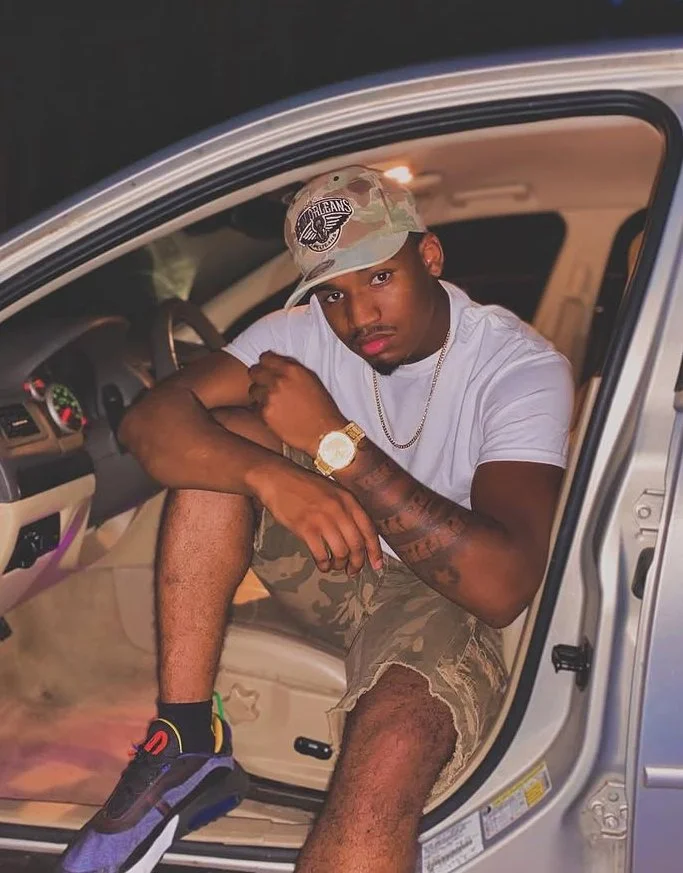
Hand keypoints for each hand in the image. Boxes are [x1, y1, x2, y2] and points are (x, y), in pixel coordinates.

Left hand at [248, 352, 345, 455]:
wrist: (324, 433)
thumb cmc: (321, 407)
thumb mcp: (311, 379)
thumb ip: (292, 369)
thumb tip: (276, 363)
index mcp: (292, 370)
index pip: (265, 357)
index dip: (265, 363)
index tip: (267, 368)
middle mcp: (279, 381)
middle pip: (254, 371)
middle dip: (259, 377)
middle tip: (265, 384)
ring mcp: (270, 397)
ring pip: (252, 389)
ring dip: (259, 394)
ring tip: (271, 401)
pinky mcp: (265, 413)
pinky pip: (256, 406)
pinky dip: (262, 409)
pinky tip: (275, 413)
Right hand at [253, 460, 383, 575]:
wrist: (277, 479)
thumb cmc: (304, 486)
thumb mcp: (333, 491)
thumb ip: (347, 509)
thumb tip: (357, 535)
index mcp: (348, 500)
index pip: (369, 530)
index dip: (375, 551)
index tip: (376, 565)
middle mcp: (339, 509)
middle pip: (357, 544)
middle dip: (357, 563)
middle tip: (353, 571)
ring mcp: (322, 519)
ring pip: (341, 552)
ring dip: (340, 564)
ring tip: (336, 566)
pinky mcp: (306, 528)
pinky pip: (321, 554)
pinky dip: (324, 564)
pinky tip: (322, 565)